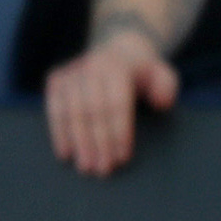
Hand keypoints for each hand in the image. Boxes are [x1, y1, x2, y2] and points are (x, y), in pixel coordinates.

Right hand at [43, 26, 175, 174]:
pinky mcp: (57, 79)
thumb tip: (159, 103)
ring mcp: (72, 72)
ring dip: (77, 142)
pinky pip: (53, 108)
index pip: (116, 103)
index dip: (118, 132)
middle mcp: (91, 68)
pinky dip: (58, 132)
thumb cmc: (145, 73)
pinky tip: (64, 153)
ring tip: (85, 167)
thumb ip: (166, 87)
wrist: (120, 50)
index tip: (121, 158)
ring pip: (71, 111)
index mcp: (118, 67)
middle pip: (92, 110)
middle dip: (97, 142)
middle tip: (102, 170)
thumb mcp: (164, 74)